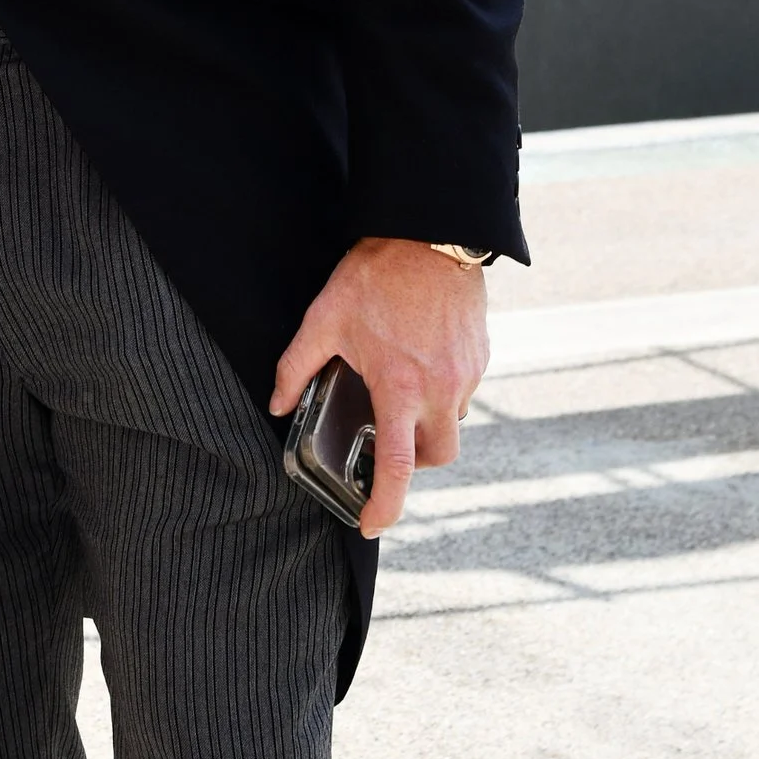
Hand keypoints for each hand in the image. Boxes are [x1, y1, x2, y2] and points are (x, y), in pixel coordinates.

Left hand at [269, 238, 488, 538]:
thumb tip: (279, 404)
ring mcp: (467, 373)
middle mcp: (441, 389)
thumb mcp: (324, 320)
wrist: (430, 234)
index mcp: (401, 388)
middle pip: (438, 457)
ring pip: (454, 423)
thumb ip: (296, 367)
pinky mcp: (480, 355)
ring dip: (428, 425)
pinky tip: (418, 366)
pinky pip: (464, 391)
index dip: (385, 505)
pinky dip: (442, 393)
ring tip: (399, 396)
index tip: (371, 524)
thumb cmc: (377, 276)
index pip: (398, 467)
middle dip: (414, 464)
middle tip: (387, 446)